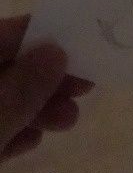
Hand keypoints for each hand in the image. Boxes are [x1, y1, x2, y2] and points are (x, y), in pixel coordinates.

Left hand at [0, 16, 92, 160]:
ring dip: (35, 106)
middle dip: (45, 77)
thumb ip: (21, 89)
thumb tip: (57, 51)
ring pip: (0, 97)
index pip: (6, 33)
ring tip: (67, 121)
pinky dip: (12, 128)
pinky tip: (33, 140)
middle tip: (85, 87)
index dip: (43, 36)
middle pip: (7, 65)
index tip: (82, 47)